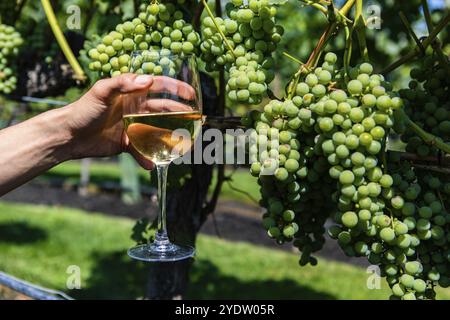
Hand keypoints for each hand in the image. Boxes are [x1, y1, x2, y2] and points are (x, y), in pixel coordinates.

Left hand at [65, 74, 194, 169]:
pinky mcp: (127, 143)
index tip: (192, 94)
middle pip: (163, 110)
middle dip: (180, 115)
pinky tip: (152, 164)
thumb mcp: (101, 92)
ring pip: (157, 131)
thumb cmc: (83, 110)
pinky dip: (147, 158)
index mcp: (131, 93)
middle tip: (195, 121)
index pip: (159, 86)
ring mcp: (133, 126)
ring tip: (184, 146)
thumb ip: (123, 84)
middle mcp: (135, 108)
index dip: (176, 88)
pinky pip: (142, 150)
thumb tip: (148, 80)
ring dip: (170, 138)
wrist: (68, 136)